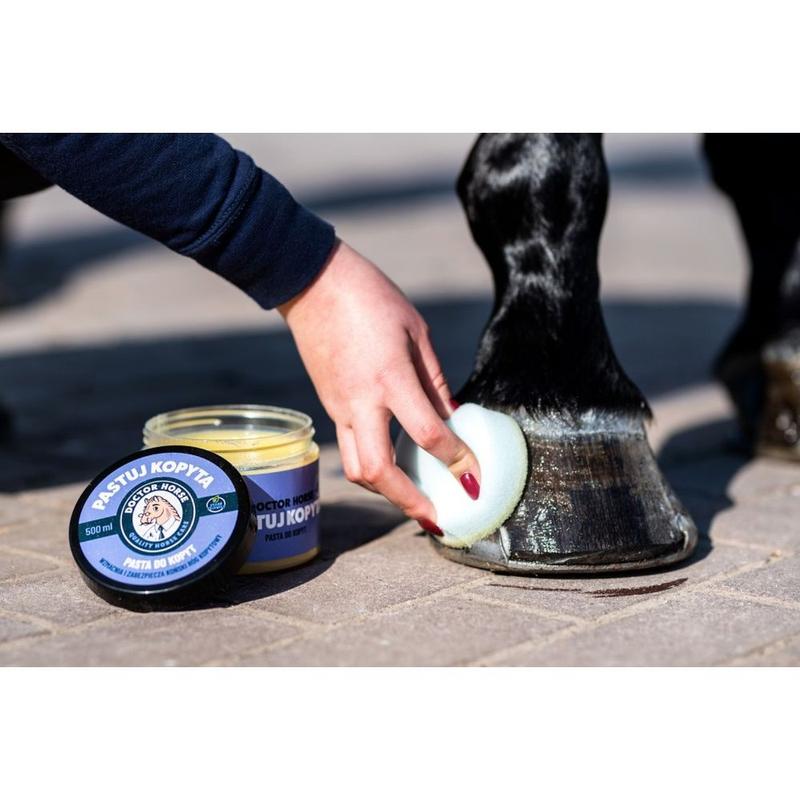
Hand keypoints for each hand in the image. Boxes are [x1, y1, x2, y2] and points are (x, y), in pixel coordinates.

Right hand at [278, 240, 480, 528]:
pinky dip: (372, 465)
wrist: (313, 283)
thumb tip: (452, 418)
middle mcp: (361, 402)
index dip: (456, 461)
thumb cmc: (372, 298)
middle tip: (435, 520)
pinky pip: (349, 448)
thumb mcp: (416, 333)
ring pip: (357, 468)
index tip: (474, 478)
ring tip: (413, 498)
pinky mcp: (329, 406)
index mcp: (390, 378)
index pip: (428, 434)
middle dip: (409, 502)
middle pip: (380, 472)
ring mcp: (339, 407)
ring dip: (386, 491)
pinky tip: (392, 462)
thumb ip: (435, 382)